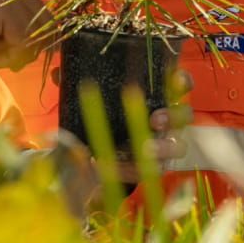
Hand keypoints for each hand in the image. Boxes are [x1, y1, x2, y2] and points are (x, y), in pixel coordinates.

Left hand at [49, 66, 193, 180]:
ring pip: (180, 144)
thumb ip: (78, 83)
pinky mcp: (157, 167)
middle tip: (155, 119)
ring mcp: (165, 144)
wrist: (95, 153)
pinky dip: (147, 167)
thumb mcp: (92, 98)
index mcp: (156, 96)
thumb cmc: (102, 116)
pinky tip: (131, 166)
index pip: (180, 83)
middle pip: (185, 114)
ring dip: (167, 146)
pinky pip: (162, 169)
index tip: (174, 78)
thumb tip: (58, 73)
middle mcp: (167, 119)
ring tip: (145, 148)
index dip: (182, 80)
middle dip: (174, 115)